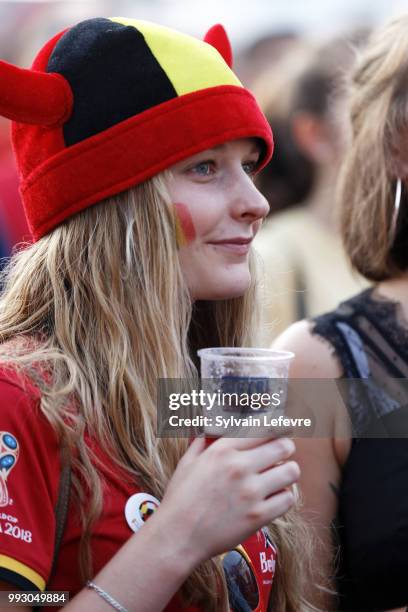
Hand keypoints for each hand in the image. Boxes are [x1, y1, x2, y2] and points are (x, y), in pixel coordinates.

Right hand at [155, 435, 298, 567]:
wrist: (177, 536)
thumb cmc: (180, 499)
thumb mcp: (188, 462)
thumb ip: (203, 442)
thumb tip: (210, 428)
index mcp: (222, 450)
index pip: (263, 427)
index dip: (276, 427)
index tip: (280, 429)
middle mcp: (239, 467)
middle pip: (283, 446)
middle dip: (286, 447)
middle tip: (282, 453)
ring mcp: (250, 492)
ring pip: (291, 471)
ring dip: (288, 472)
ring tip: (279, 476)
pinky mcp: (258, 516)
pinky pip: (288, 499)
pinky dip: (284, 497)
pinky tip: (275, 497)